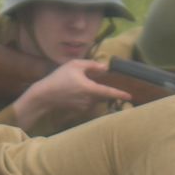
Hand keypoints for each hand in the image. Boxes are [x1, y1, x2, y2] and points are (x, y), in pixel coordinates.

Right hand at [14, 59, 131, 129]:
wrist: (44, 96)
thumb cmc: (59, 78)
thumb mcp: (74, 65)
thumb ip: (91, 65)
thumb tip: (104, 67)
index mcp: (90, 89)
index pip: (109, 92)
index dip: (120, 94)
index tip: (130, 96)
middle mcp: (89, 100)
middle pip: (103, 95)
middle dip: (105, 90)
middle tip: (101, 82)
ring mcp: (84, 107)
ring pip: (95, 98)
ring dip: (94, 92)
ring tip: (81, 84)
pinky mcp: (79, 110)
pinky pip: (88, 102)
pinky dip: (87, 97)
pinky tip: (76, 91)